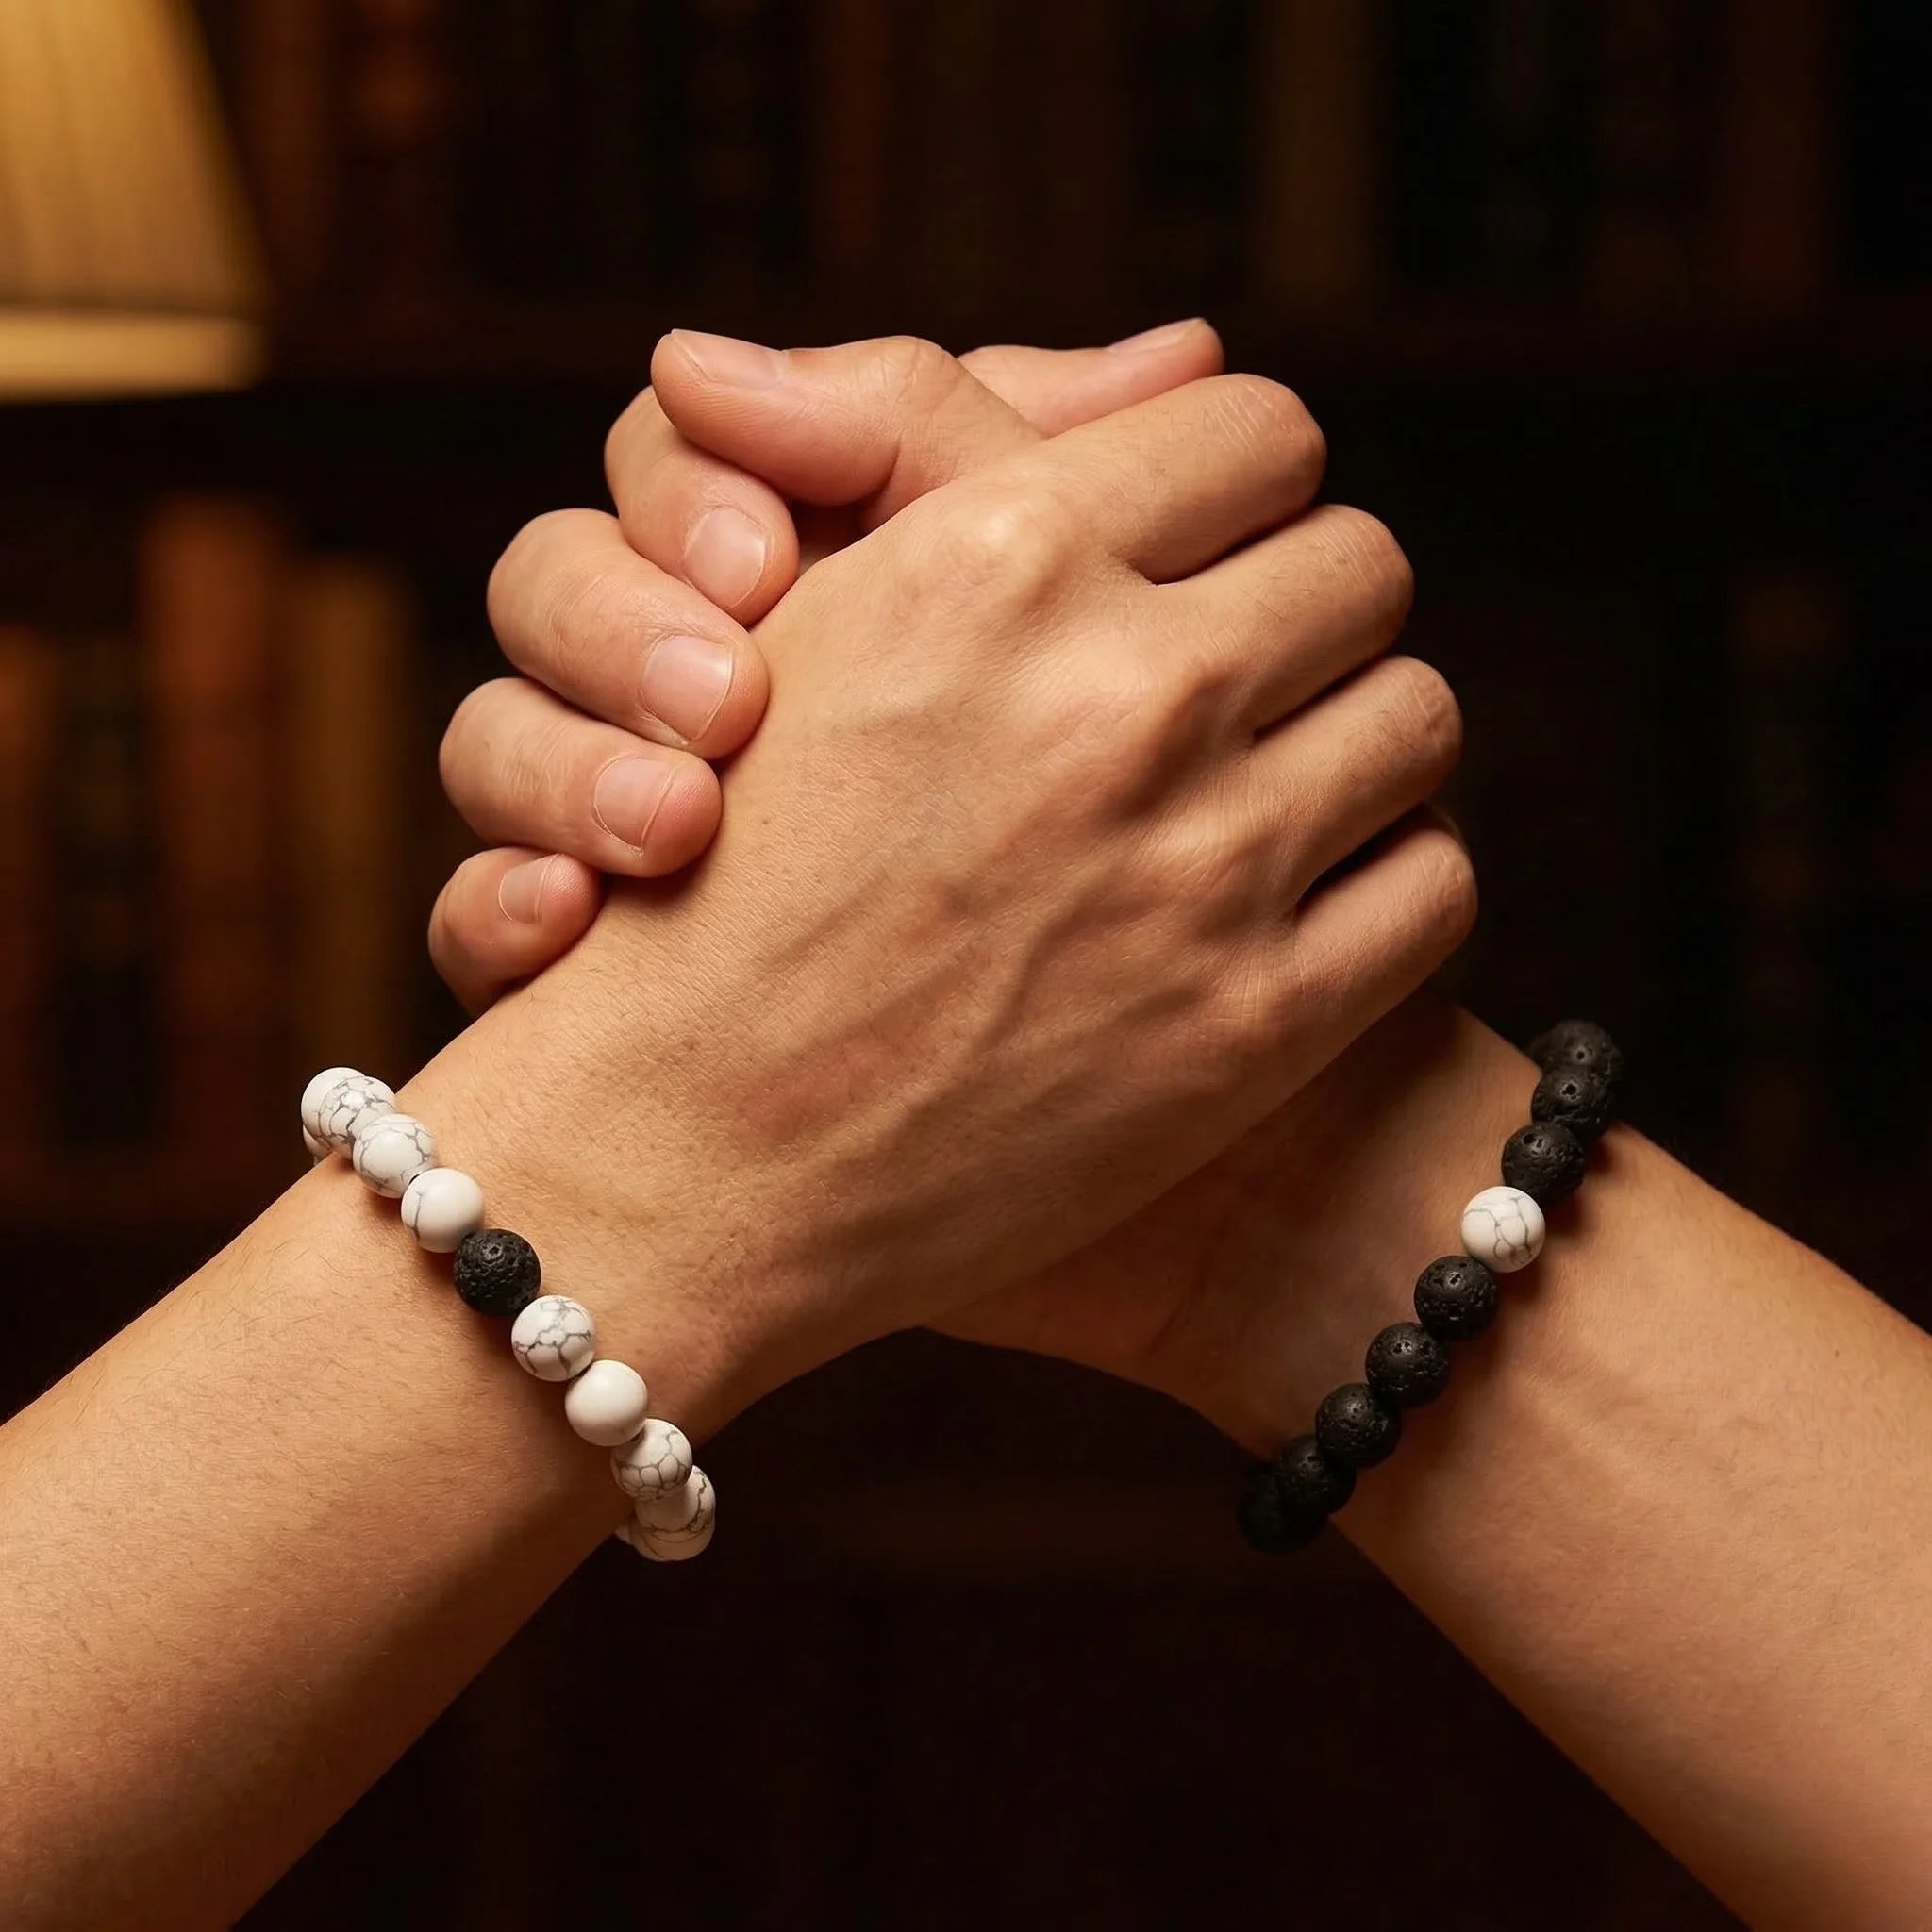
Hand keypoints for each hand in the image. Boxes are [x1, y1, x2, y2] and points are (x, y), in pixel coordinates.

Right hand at [416, 332, 1471, 1437]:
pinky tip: (1293, 899)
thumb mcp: (808, 629)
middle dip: (1309, 604)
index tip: (1215, 543)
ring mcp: (1200, 867)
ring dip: (1358, 734)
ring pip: (1419, 713)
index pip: (1257, 429)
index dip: (1241, 485)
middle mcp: (1117, 694)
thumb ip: (964, 463)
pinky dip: (1382, 877)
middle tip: (1251, 666)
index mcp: (998, 559)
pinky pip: (1433, 880)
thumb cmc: (716, 879)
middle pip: (1363, 561)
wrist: (686, 1155)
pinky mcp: (1256, 1026)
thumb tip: (1183, 348)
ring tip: (1276, 780)